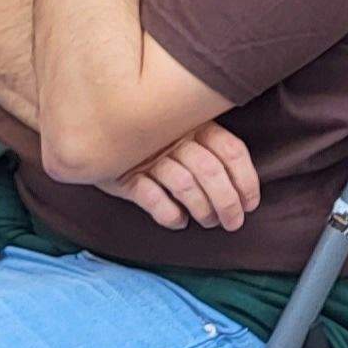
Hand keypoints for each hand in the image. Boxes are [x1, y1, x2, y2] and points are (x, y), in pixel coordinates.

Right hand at [108, 122, 260, 231]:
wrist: (97, 133)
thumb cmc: (155, 138)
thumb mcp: (186, 133)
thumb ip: (212, 149)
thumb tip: (244, 192)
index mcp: (196, 123)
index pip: (231, 150)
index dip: (246, 180)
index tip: (250, 204)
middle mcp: (174, 137)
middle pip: (211, 171)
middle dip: (228, 203)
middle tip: (233, 223)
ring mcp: (147, 155)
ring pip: (185, 185)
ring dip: (202, 209)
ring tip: (207, 222)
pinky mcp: (123, 175)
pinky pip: (151, 197)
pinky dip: (170, 214)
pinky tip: (179, 221)